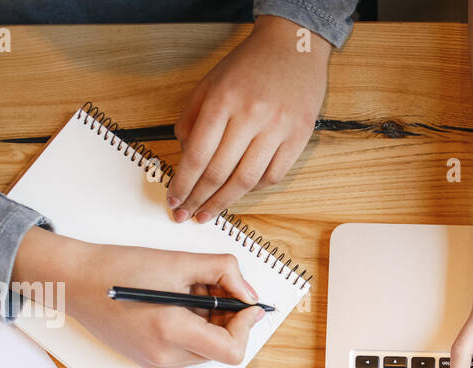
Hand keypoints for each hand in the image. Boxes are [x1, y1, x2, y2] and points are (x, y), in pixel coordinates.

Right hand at [13, 228, 265, 367]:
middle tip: (214, 286)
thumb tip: (249, 293)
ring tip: (189, 290)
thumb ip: (223, 272)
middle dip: (227, 318)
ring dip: (210, 321)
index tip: (247, 304)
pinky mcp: (150, 361)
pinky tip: (177, 303)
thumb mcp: (178, 262)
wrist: (76, 282)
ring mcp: (156, 363)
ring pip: (206, 349)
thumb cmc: (119, 269)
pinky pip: (187, 350)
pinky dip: (193, 328)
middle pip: (221, 349)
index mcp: (170, 332)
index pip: (231, 350)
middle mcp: (164, 357)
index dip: (245, 326)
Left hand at [168, 16, 328, 222]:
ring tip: (209, 213)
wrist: (293, 47)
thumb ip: (192, 117)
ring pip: (246, 180)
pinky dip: (254, 189)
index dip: (183, 183)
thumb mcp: (211, 82)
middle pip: (219, 172)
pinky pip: (274, 175)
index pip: (197, 154)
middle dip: (199, 199)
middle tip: (186, 215)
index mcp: (223, 100)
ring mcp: (278, 128)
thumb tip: (184, 158)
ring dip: (225, 202)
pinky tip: (240, 192)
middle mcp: (250, 115)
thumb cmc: (249, 65)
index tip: (174, 200)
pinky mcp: (299, 136)